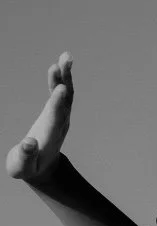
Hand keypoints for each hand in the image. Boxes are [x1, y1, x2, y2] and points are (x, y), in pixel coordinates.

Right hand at [6, 52, 74, 184]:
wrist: (43, 168)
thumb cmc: (28, 168)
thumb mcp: (22, 168)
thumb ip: (25, 156)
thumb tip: (28, 142)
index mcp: (50, 137)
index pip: (56, 118)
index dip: (58, 104)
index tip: (61, 89)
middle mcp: (59, 124)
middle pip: (64, 102)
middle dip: (63, 83)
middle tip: (63, 64)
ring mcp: (61, 117)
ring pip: (66, 94)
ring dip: (66, 76)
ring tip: (66, 57)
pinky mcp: (58, 111)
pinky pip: (62, 93)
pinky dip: (62, 78)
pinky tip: (61, 62)